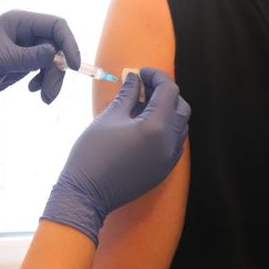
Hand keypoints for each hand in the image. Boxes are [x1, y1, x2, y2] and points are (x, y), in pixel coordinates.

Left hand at [0, 10, 80, 118]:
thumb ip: (28, 57)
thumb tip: (55, 52)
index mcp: (19, 21)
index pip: (56, 25)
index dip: (69, 43)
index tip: (74, 66)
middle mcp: (25, 31)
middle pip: (58, 46)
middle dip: (58, 70)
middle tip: (50, 94)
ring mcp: (26, 47)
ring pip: (54, 61)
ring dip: (53, 80)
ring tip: (44, 99)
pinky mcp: (24, 62)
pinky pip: (45, 70)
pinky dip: (45, 82)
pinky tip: (34, 92)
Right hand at [40, 68, 190, 244]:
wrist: (87, 195)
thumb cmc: (93, 153)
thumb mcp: (109, 118)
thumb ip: (127, 95)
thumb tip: (134, 78)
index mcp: (156, 126)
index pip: (168, 90)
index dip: (156, 76)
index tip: (140, 73)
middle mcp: (170, 142)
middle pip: (181, 106)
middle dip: (165, 92)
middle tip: (143, 87)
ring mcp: (169, 159)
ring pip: (181, 125)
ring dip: (168, 110)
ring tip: (144, 105)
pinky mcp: (164, 170)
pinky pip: (175, 142)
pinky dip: (167, 128)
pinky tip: (146, 125)